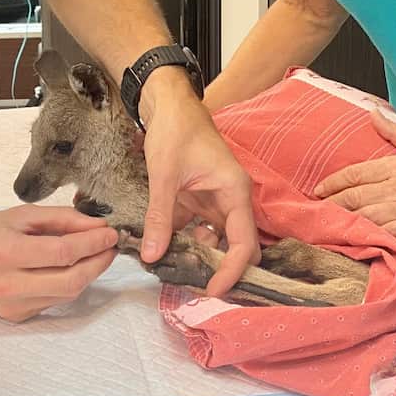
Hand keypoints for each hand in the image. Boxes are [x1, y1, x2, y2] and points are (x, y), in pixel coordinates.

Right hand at [0, 205, 117, 321]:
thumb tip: (97, 225)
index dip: (92, 244)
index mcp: (5, 253)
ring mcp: (12, 306)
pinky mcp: (16, 317)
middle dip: (98, 262)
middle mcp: (7, 284)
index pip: (62, 252)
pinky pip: (54, 301)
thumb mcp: (20, 216)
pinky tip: (71, 268)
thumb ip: (61, 220)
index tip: (110, 233)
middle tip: (110, 246)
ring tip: (96, 254)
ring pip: (67, 294)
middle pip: (70, 280)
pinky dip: (69, 284)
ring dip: (88, 274)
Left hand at [139, 72, 260, 295]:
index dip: (232, 270)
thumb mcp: (164, 175)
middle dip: (218, 269)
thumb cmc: (175, 131)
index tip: (212, 291)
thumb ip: (160, 217)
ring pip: (213, 241)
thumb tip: (152, 256)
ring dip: (195, 256)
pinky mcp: (198, 201)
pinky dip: (180, 242)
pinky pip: (195, 229)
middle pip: (234, 246)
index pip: (244, 242)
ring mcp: (214, 201)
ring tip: (169, 272)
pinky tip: (161, 251)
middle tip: (193, 290)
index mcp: (235, 192)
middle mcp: (231, 200)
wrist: (168, 104)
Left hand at [311, 108, 395, 240]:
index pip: (356, 174)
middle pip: (356, 197)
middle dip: (331, 204)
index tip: (318, 190)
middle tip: (312, 211)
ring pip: (367, 216)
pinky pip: (388, 232)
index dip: (334, 182)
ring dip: (344, 222)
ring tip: (325, 227)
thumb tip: (372, 113)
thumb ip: (394, 131)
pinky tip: (354, 240)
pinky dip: (370, 236)